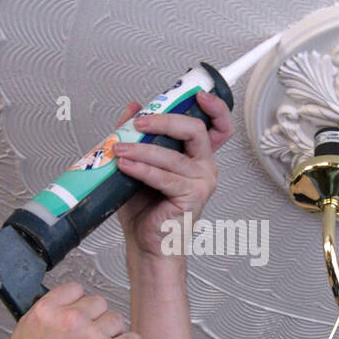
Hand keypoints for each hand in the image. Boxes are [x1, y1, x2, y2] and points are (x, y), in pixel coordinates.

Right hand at [2, 282, 141, 338]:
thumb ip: (36, 322)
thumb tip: (49, 315)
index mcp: (46, 312)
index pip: (73, 288)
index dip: (78, 300)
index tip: (81, 309)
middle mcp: (71, 320)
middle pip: (97, 302)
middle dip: (95, 317)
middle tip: (91, 333)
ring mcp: (93, 335)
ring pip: (116, 319)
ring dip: (112, 331)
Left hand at [111, 90, 235, 257]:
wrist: (146, 243)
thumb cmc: (146, 210)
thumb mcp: (138, 163)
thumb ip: (137, 135)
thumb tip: (132, 107)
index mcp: (197, 157)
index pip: (218, 127)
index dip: (214, 108)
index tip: (197, 95)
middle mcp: (204, 167)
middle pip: (196, 130)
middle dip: (166, 120)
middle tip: (140, 121)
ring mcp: (201, 182)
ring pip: (173, 155)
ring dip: (142, 148)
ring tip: (120, 147)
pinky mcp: (191, 197)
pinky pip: (164, 177)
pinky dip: (142, 169)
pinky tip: (125, 165)